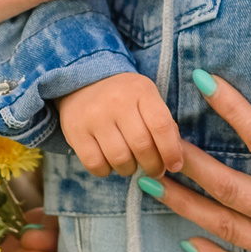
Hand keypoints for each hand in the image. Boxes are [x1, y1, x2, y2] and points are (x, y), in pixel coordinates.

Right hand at [58, 73, 183, 178]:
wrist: (84, 81)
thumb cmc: (124, 96)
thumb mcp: (147, 98)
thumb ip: (162, 123)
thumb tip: (174, 156)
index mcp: (141, 91)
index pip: (161, 126)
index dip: (171, 151)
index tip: (175, 165)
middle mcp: (117, 102)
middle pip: (142, 146)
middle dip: (153, 166)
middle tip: (155, 170)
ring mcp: (94, 117)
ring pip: (120, 159)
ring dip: (130, 169)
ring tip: (131, 164)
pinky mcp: (75, 131)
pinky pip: (96, 164)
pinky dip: (107, 171)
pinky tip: (110, 162)